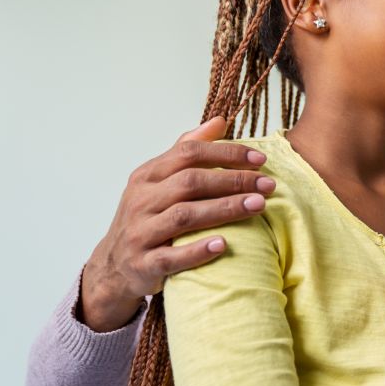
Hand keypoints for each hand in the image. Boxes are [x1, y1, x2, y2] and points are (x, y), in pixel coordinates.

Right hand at [79, 117, 274, 331]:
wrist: (115, 264)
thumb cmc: (148, 216)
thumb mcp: (160, 180)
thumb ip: (187, 150)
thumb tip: (220, 121)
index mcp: (147, 175)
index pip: (188, 153)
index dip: (226, 153)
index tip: (260, 159)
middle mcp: (141, 200)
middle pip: (190, 182)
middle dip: (233, 181)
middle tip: (268, 185)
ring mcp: (140, 232)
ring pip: (184, 216)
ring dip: (224, 210)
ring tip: (258, 206)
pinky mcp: (144, 264)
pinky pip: (171, 257)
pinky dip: (197, 251)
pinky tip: (223, 245)